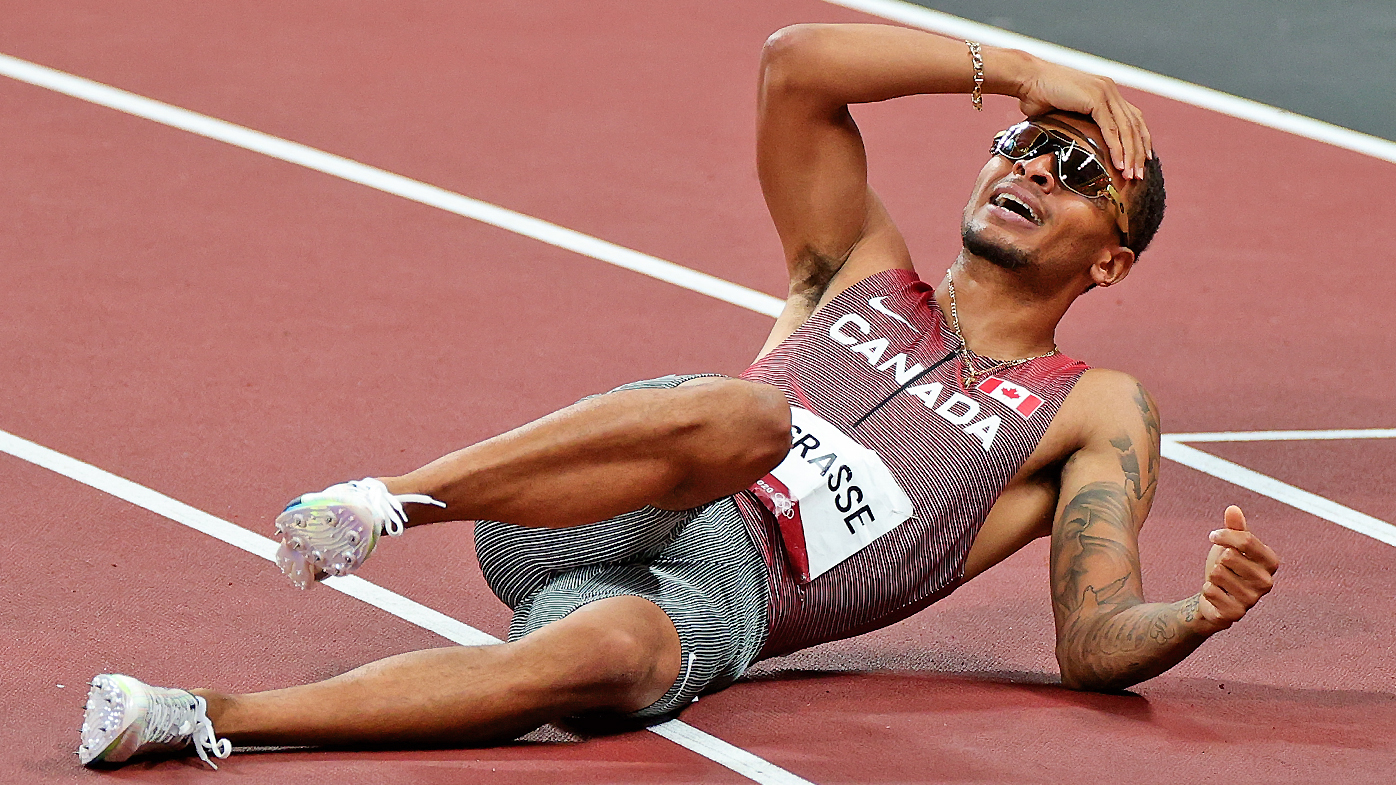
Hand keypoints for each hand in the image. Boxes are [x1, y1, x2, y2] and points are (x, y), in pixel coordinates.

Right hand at [1013, 56, 1151, 179]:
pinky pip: (1111, 129)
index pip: (1132, 118)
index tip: (1142, 160)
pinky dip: (1117, 149)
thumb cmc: (1036, 96)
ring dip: (1131, 155)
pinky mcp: (1096, 98)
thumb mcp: (1062, 113)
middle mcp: (1109, 90)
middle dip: (1139, 152)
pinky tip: (1120, 165)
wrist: (1026, 79)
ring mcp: (1105, 92)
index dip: (1139, 139)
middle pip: (1134, 125)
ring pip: (1126, 129)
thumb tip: (1073, 145)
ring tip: (1131, 175)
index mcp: (1105, 91)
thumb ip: (1074, 124)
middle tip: (1139, 175)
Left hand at [1197, 506, 1279, 630]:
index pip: (1245, 540)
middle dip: (1218, 561)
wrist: (1214, 598)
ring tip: (1221, 582)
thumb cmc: (1226, 567)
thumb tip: (1233, 509)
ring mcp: (1252, 600)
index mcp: (1270, 562)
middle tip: (1223, 569)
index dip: (1223, 535)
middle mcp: (1266, 582)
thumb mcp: (1230, 545)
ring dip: (1212, 576)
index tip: (1213, 536)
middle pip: (1229, 557)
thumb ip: (1234, 528)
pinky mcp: (1236, 614)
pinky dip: (1207, 590)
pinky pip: (1210, 590)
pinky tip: (1216, 595)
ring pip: (1217, 573)